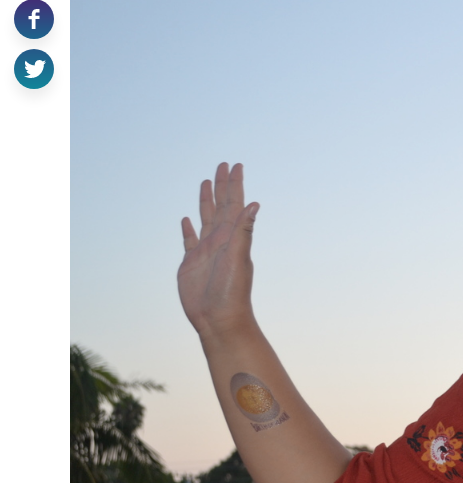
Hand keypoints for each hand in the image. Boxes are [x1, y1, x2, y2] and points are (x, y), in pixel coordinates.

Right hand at [178, 162, 260, 339]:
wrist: (218, 317)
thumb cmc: (232, 291)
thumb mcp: (238, 258)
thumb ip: (244, 231)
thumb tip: (254, 204)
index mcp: (233, 236)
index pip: (235, 203)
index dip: (235, 184)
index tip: (236, 165)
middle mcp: (220, 239)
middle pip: (220, 205)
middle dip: (221, 185)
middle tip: (223, 164)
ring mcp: (206, 250)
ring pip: (205, 218)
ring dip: (205, 201)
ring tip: (205, 183)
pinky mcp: (191, 262)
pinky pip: (189, 240)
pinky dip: (188, 228)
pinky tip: (186, 219)